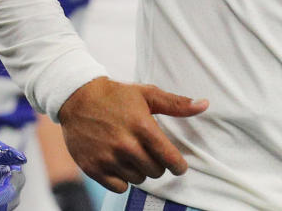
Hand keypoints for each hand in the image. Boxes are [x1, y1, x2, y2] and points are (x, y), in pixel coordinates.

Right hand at [57, 76, 208, 193]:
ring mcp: (108, 158)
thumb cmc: (116, 95)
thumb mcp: (147, 94)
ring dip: (139, 171)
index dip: (178, 166)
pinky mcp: (94, 168)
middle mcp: (125, 145)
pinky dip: (122, 179)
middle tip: (150, 153)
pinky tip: (120, 164)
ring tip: (132, 155)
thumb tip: (205, 104)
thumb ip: (176, 104)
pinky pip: (120, 187)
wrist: (77, 97)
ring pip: (138, 180)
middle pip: (155, 172)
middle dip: (157, 165)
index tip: (179, 166)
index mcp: (142, 126)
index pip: (169, 158)